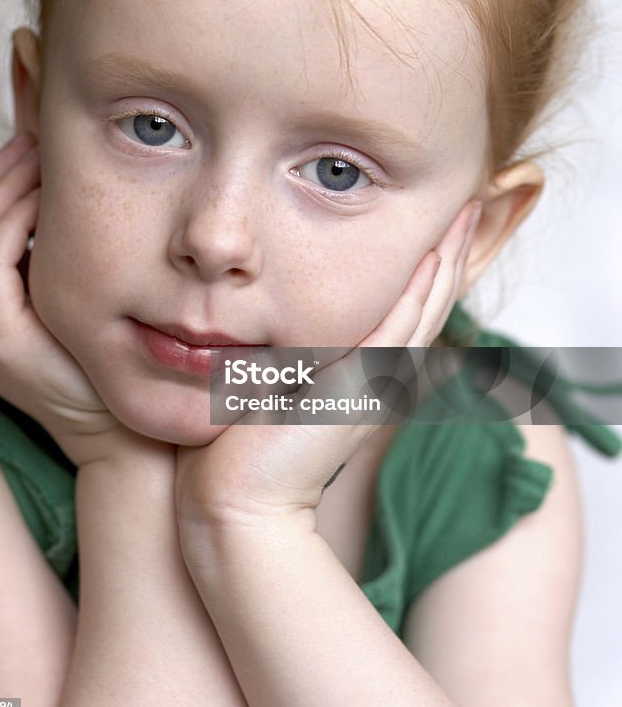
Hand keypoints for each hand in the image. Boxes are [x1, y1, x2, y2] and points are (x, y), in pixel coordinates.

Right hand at [0, 133, 135, 466]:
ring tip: (41, 163)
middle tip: (34, 142)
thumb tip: (63, 192)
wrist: (116, 428)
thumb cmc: (102, 357)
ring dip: (1, 190)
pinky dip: (11, 225)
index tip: (27, 145)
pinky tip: (45, 203)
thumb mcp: (68, 297)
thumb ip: (51, 254)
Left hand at [174, 199, 481, 533]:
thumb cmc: (239, 451)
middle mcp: (377, 377)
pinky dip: (418, 294)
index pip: (405, 309)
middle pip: (427, 302)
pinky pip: (398, 331)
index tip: (439, 224)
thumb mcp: (269, 387)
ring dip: (446, 260)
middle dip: (449, 252)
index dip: (428, 267)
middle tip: (471, 205)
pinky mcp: (358, 389)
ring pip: (422, 309)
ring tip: (467, 216)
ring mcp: (373, 383)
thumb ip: (281, 358)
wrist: (236, 502)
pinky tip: (434, 259)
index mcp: (362, 375)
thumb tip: (262, 328)